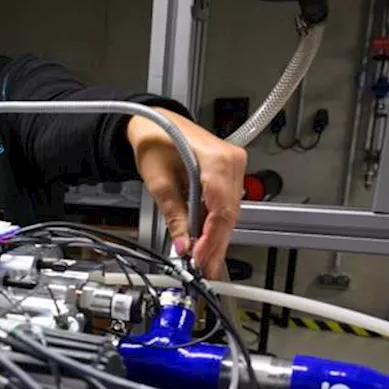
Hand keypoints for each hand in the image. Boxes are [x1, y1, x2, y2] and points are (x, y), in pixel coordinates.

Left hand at [127, 109, 246, 278]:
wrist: (153, 121)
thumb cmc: (154, 141)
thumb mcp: (159, 182)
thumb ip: (174, 215)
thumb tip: (182, 245)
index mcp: (216, 159)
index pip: (221, 210)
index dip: (211, 239)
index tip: (200, 258)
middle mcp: (232, 160)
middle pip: (229, 213)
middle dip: (215, 243)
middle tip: (205, 268)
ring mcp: (234, 164)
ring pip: (230, 211)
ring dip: (217, 236)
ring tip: (205, 259)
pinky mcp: (230, 169)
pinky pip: (227, 201)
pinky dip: (216, 221)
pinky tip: (207, 239)